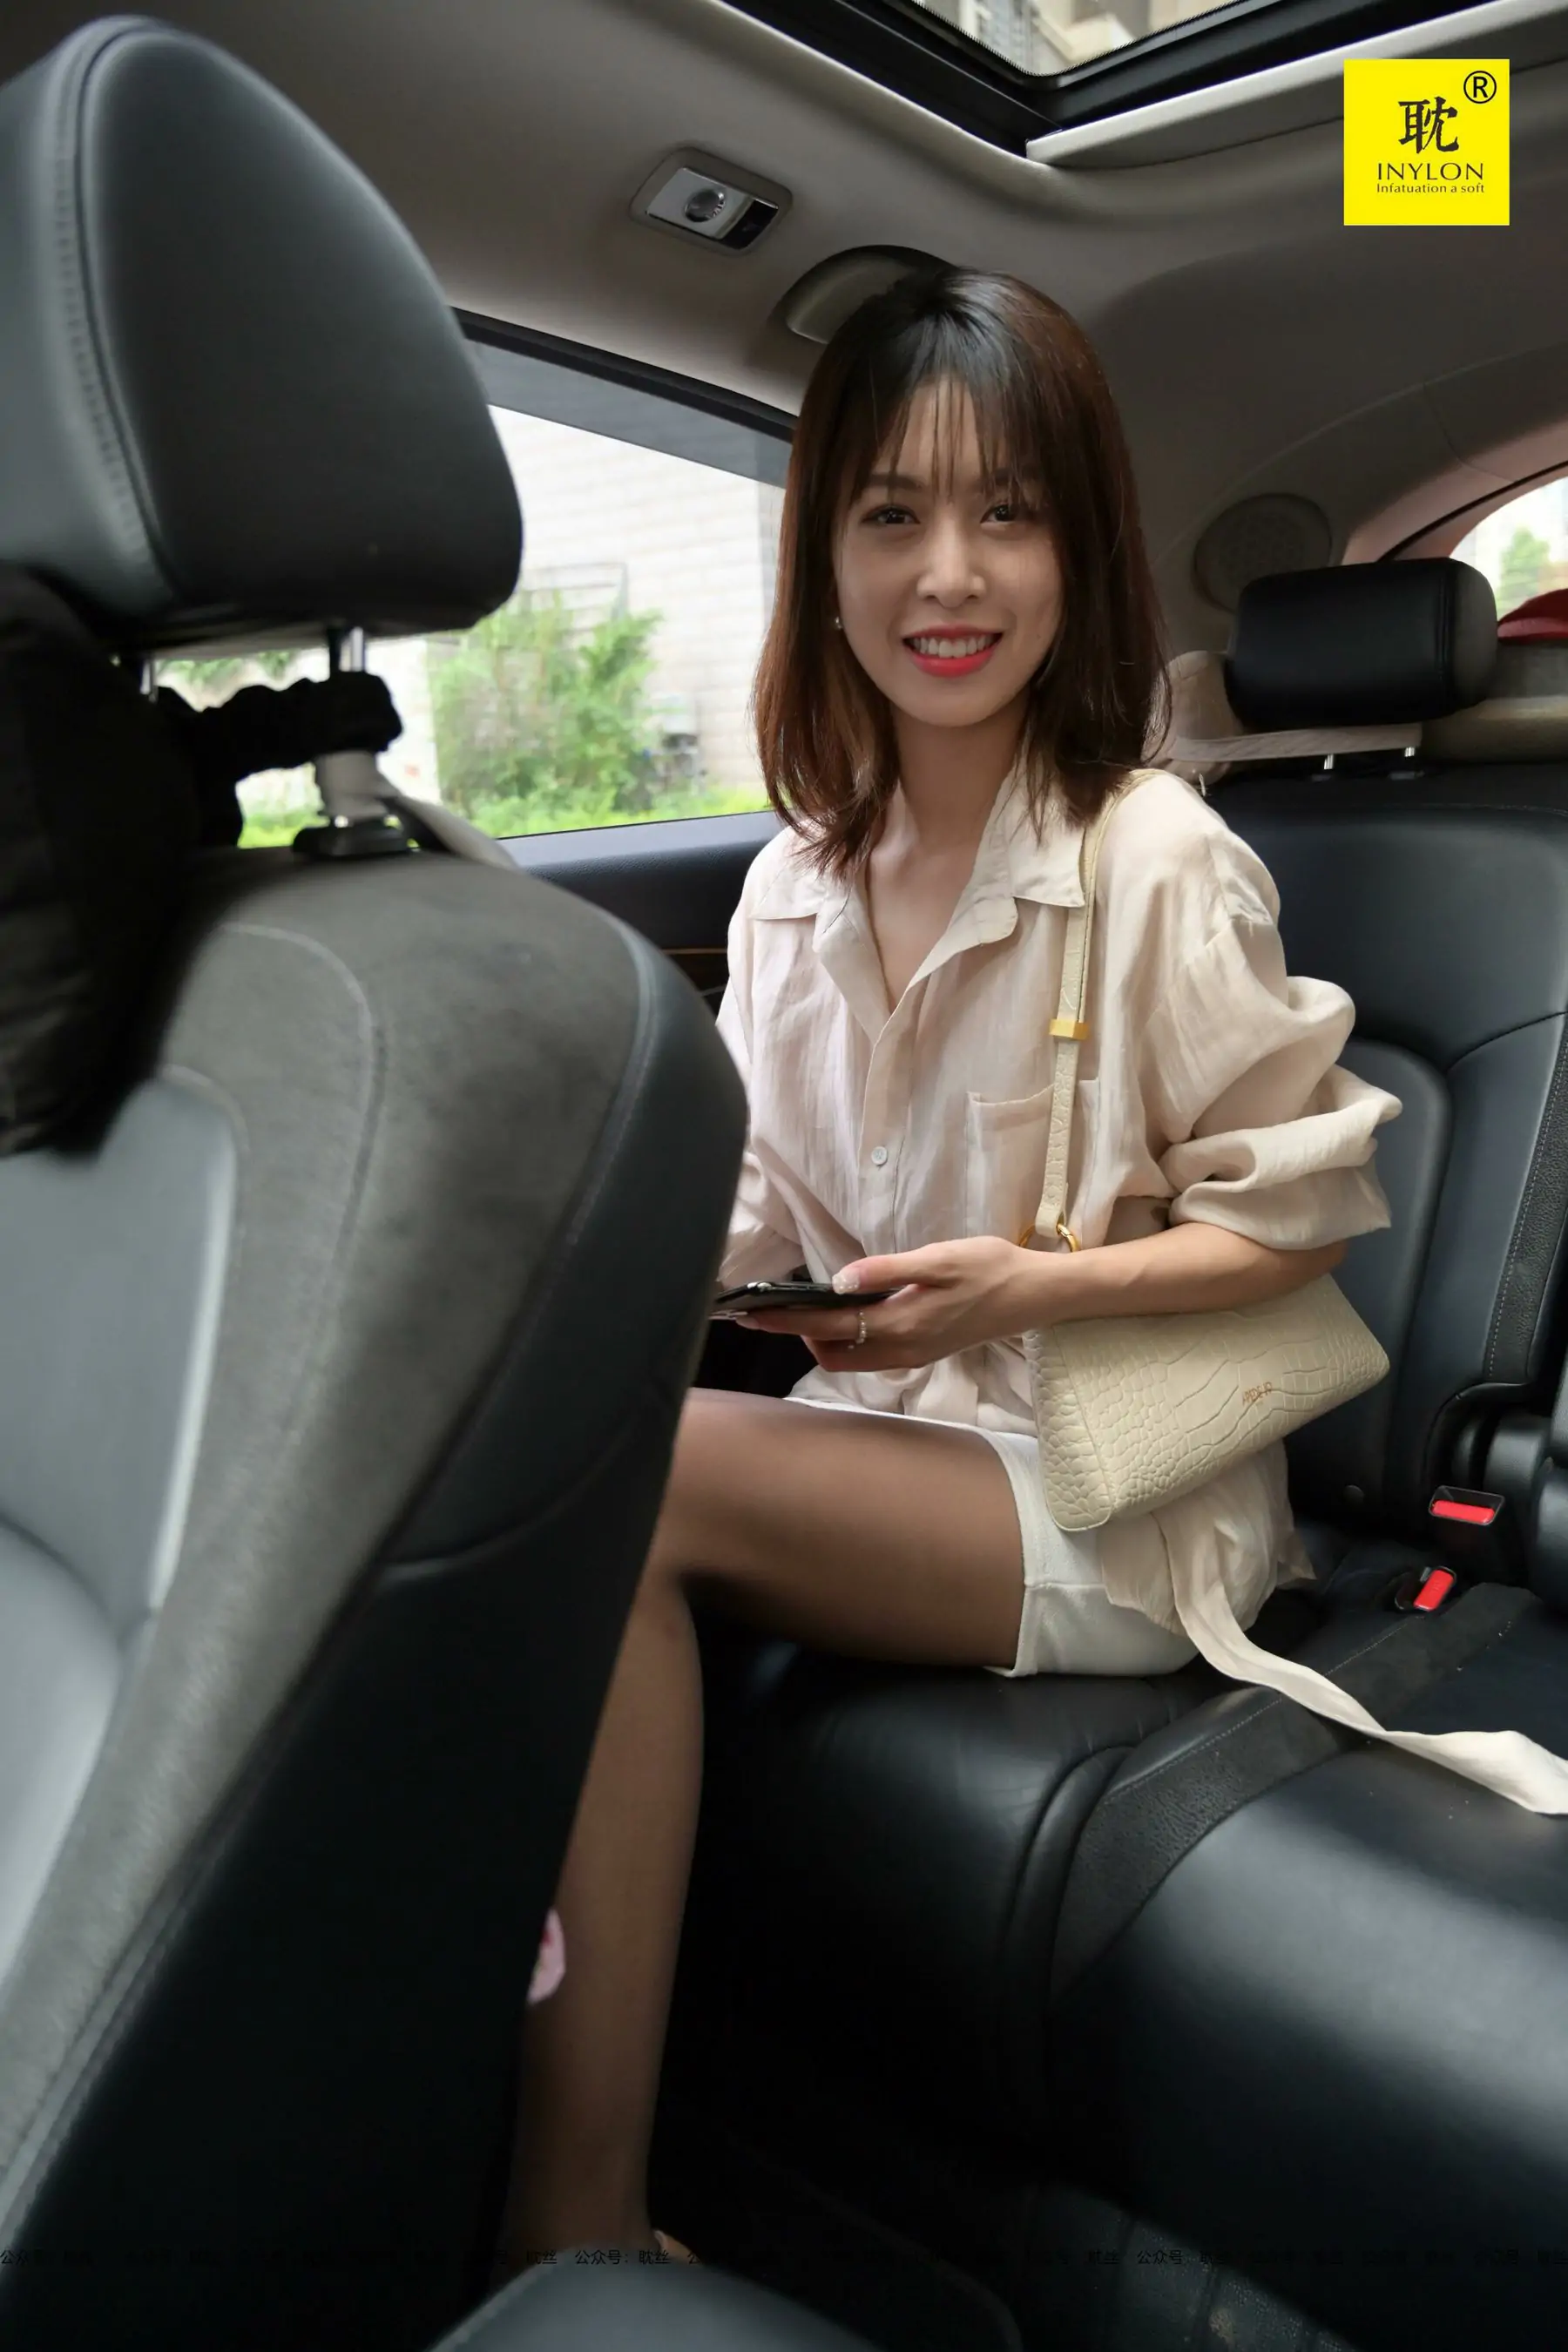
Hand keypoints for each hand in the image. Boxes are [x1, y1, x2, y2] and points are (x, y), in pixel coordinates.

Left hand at [736, 1237, 1043, 1372]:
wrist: (1034, 1294)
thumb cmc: (990, 1268)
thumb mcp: (938, 1259)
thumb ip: (886, 1271)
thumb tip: (840, 1280)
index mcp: (901, 1325)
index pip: (827, 1328)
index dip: (786, 1321)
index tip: (752, 1313)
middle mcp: (901, 1350)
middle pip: (830, 1353)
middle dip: (797, 1334)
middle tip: (775, 1305)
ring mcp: (911, 1356)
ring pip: (848, 1359)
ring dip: (821, 1339)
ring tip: (807, 1306)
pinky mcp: (921, 1352)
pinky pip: (868, 1355)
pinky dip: (847, 1339)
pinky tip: (848, 1310)